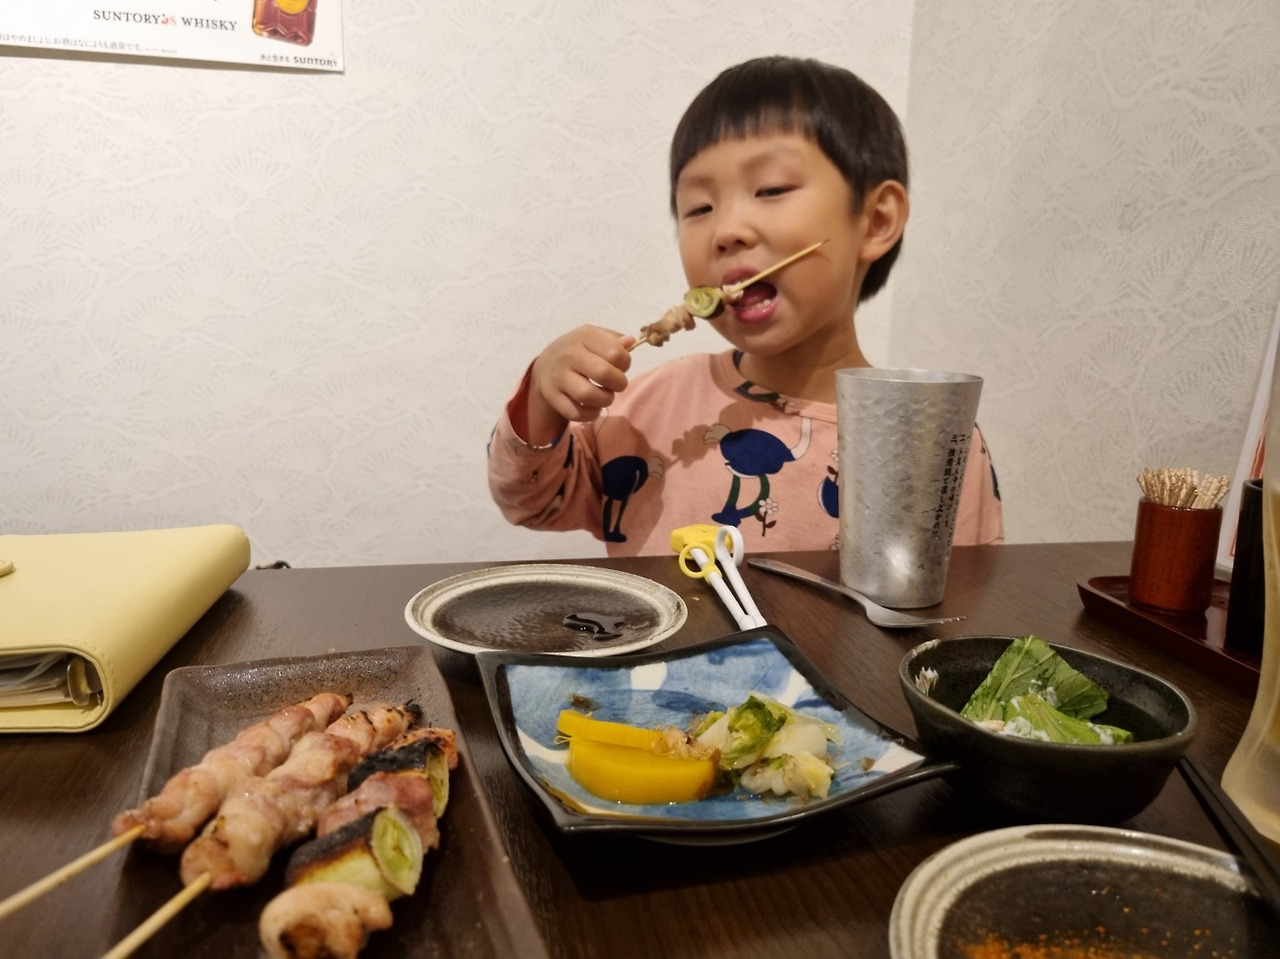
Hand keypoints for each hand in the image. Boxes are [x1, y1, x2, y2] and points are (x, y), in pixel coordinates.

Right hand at [524, 326, 633, 444]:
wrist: (547, 365)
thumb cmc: (580, 351)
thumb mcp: (595, 338)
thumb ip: (615, 340)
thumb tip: (631, 342)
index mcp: (584, 336)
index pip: (615, 353)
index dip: (625, 364)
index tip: (620, 367)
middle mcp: (568, 355)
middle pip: (603, 373)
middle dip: (619, 383)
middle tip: (617, 384)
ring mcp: (558, 377)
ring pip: (588, 395)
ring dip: (605, 400)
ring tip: (606, 396)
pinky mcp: (553, 397)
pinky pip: (576, 413)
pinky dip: (591, 414)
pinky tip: (594, 407)